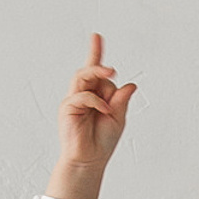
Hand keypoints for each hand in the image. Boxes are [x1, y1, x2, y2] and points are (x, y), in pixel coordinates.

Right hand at [47, 33, 136, 198]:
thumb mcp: (118, 118)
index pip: (96, 72)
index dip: (95, 53)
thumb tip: (130, 85)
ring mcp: (74, 100)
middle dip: (100, 67)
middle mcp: (83, 94)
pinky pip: (82, 96)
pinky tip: (104, 109)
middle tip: (112, 69)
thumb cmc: (102, 142)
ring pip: (83, 77)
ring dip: (97, 74)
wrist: (90, 161)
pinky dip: (95, 101)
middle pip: (90, 71)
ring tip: (110, 75)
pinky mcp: (68, 108)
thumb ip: (122, 101)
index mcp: (96, 95)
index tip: (97, 37)